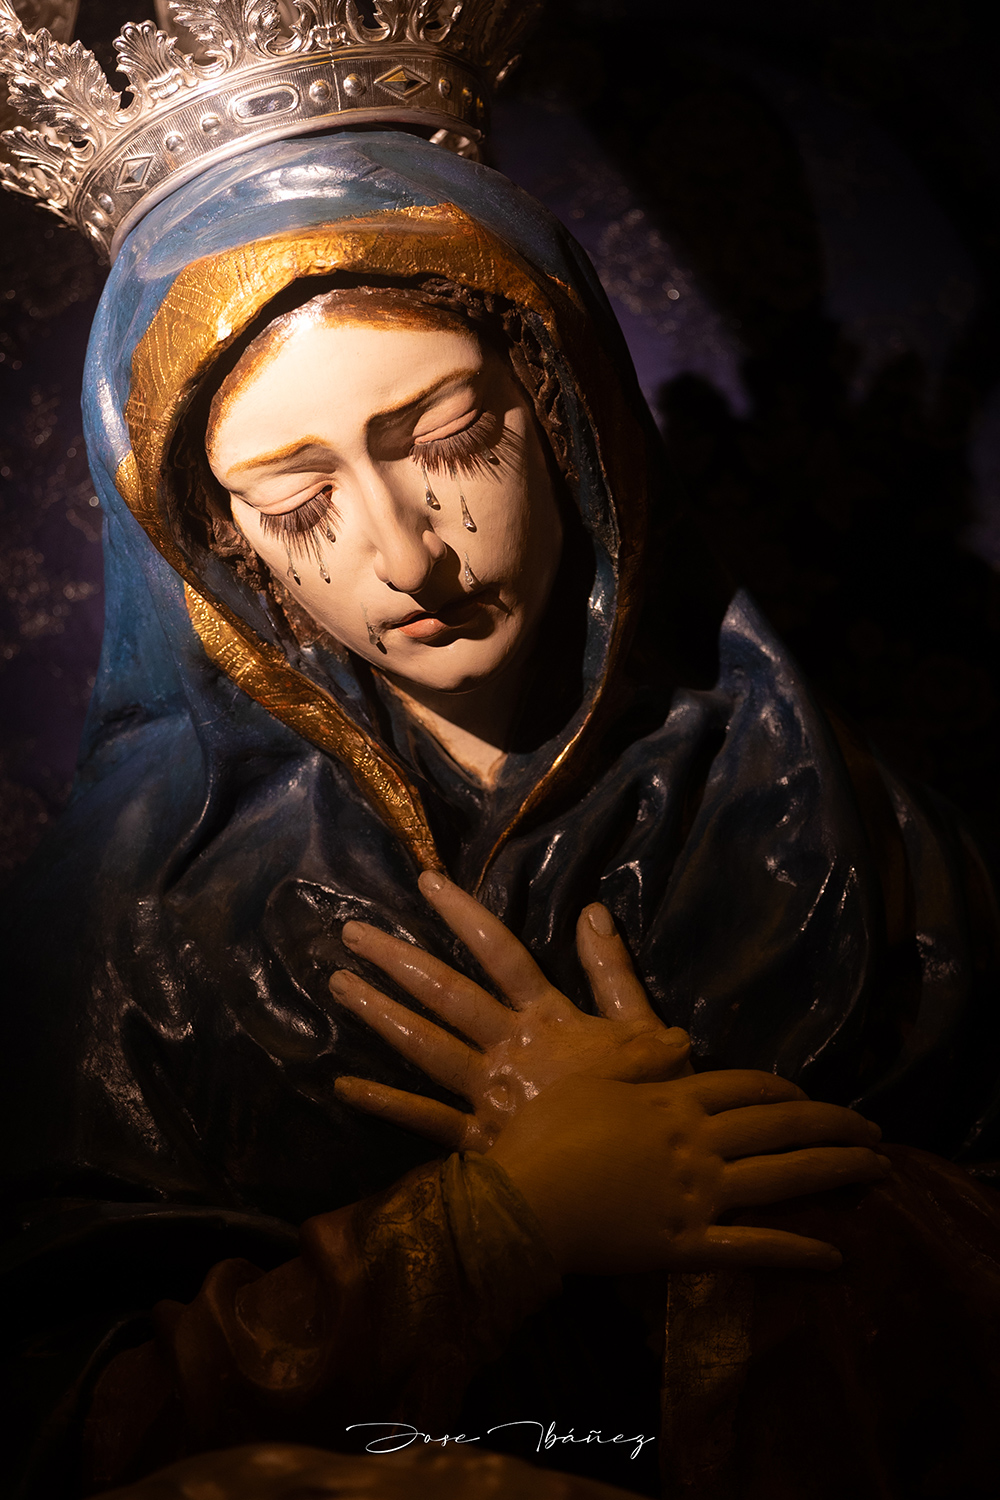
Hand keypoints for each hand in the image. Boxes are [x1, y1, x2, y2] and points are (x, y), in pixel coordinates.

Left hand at [329, 870, 691, 1149]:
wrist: (644, 1180)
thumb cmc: (649, 1105)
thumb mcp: (645, 1029)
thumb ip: (613, 971)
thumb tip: (592, 910)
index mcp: (549, 1018)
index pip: (501, 952)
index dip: (462, 915)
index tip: (425, 883)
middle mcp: (510, 1049)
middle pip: (447, 994)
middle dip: (397, 961)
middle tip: (352, 932)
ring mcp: (489, 1096)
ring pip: (425, 1047)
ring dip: (380, 1014)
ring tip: (338, 984)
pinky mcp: (480, 1142)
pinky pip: (424, 1120)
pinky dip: (385, 1103)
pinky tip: (344, 1084)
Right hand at [487, 1072, 890, 1274]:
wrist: (520, 1204)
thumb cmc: (545, 1137)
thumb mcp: (590, 1081)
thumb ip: (639, 1059)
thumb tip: (681, 1036)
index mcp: (672, 1102)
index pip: (742, 1087)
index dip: (782, 1090)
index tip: (808, 1096)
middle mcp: (698, 1145)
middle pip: (778, 1126)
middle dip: (833, 1124)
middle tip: (874, 1128)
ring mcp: (697, 1197)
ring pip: (782, 1179)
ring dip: (835, 1173)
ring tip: (878, 1171)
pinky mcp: (688, 1247)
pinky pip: (753, 1249)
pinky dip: (796, 1252)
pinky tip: (834, 1257)